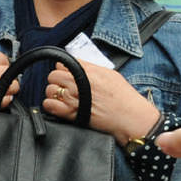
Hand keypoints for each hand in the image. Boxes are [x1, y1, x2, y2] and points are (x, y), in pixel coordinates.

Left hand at [42, 62, 157, 142]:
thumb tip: (78, 62)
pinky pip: (50, 105)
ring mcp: (74, 98)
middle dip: (57, 80)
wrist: (130, 117)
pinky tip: (58, 106)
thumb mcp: (110, 74)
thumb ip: (91, 67)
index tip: (67, 74)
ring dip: (53, 93)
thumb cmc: (124, 97)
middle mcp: (79, 83)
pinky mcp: (72, 113)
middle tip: (64, 87)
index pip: (64, 63)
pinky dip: (50, 105)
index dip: (64, 69)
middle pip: (54, 75)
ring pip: (50, 89)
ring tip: (62, 98)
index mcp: (89, 71)